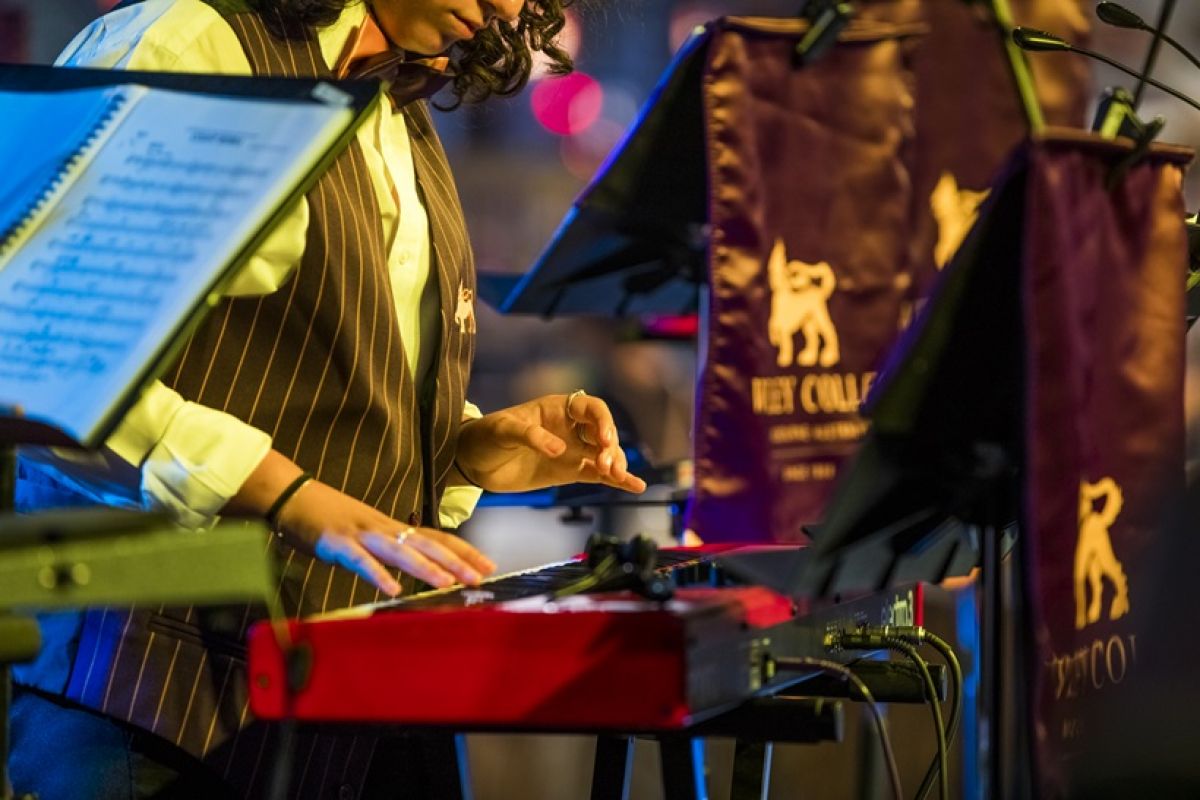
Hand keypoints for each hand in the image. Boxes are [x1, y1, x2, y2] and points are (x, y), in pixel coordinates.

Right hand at [275, 479, 496, 596]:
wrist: (292, 495)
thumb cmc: (328, 518)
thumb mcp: (365, 534)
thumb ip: (388, 551)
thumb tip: (411, 571)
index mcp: (392, 527)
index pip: (437, 538)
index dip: (463, 551)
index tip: (488, 566)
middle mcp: (384, 527)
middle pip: (427, 543)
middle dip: (456, 561)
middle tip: (480, 577)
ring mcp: (362, 533)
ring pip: (400, 551)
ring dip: (426, 568)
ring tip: (448, 583)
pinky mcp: (338, 542)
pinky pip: (362, 560)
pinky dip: (378, 574)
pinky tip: (393, 590)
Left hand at [454, 392, 646, 493]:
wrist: (474, 462)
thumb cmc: (486, 436)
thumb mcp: (504, 430)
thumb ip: (530, 436)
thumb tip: (559, 449)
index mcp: (558, 408)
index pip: (592, 408)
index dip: (603, 422)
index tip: (604, 441)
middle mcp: (571, 427)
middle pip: (603, 433)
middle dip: (611, 448)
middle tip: (606, 465)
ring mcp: (573, 450)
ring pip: (605, 455)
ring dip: (616, 464)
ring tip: (619, 477)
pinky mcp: (570, 471)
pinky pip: (598, 475)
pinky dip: (617, 480)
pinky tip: (636, 486)